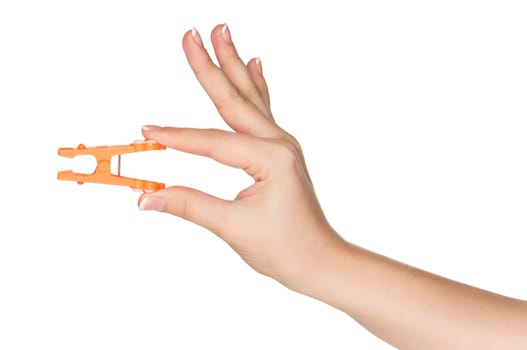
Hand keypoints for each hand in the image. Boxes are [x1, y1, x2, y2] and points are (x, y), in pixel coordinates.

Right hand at [138, 24, 344, 291]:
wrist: (319, 260)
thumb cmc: (286, 247)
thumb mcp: (233, 228)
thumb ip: (189, 206)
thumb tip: (146, 197)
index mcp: (270, 158)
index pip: (212, 142)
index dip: (176, 136)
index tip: (146, 131)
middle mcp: (278, 143)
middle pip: (234, 98)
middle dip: (210, 64)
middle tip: (192, 33)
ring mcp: (281, 144)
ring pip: (249, 98)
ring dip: (232, 65)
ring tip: (223, 34)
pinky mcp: (279, 151)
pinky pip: (262, 110)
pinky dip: (254, 86)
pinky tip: (255, 65)